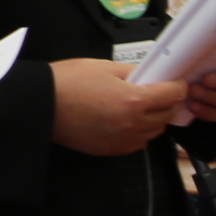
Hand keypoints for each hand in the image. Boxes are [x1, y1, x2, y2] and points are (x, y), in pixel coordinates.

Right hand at [49, 55, 184, 154]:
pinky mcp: (111, 150)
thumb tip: (149, 74)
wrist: (39, 105)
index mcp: (134, 100)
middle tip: (159, 92)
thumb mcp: (102, 66)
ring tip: (141, 107)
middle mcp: (133, 124)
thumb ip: (132, 71)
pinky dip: (139, 132)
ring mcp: (123, 140)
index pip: (172, 95)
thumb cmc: (66, 83)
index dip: (177, 85)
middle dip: (168, 102)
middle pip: (168, 115)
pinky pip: (138, 142)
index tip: (174, 81)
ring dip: (155, 118)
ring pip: (155, 131)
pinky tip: (126, 121)